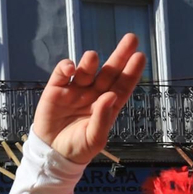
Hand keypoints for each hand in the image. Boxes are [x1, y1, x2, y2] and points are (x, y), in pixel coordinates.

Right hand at [31, 35, 146, 163]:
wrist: (52, 154)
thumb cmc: (78, 148)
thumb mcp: (94, 138)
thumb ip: (103, 118)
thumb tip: (110, 96)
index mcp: (107, 106)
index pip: (122, 86)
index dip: (131, 72)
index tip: (140, 57)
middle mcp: (93, 94)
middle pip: (109, 72)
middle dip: (120, 55)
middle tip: (131, 38)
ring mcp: (75, 90)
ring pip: (86, 70)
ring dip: (90, 62)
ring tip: (92, 57)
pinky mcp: (56, 90)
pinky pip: (62, 74)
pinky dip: (66, 67)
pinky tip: (71, 67)